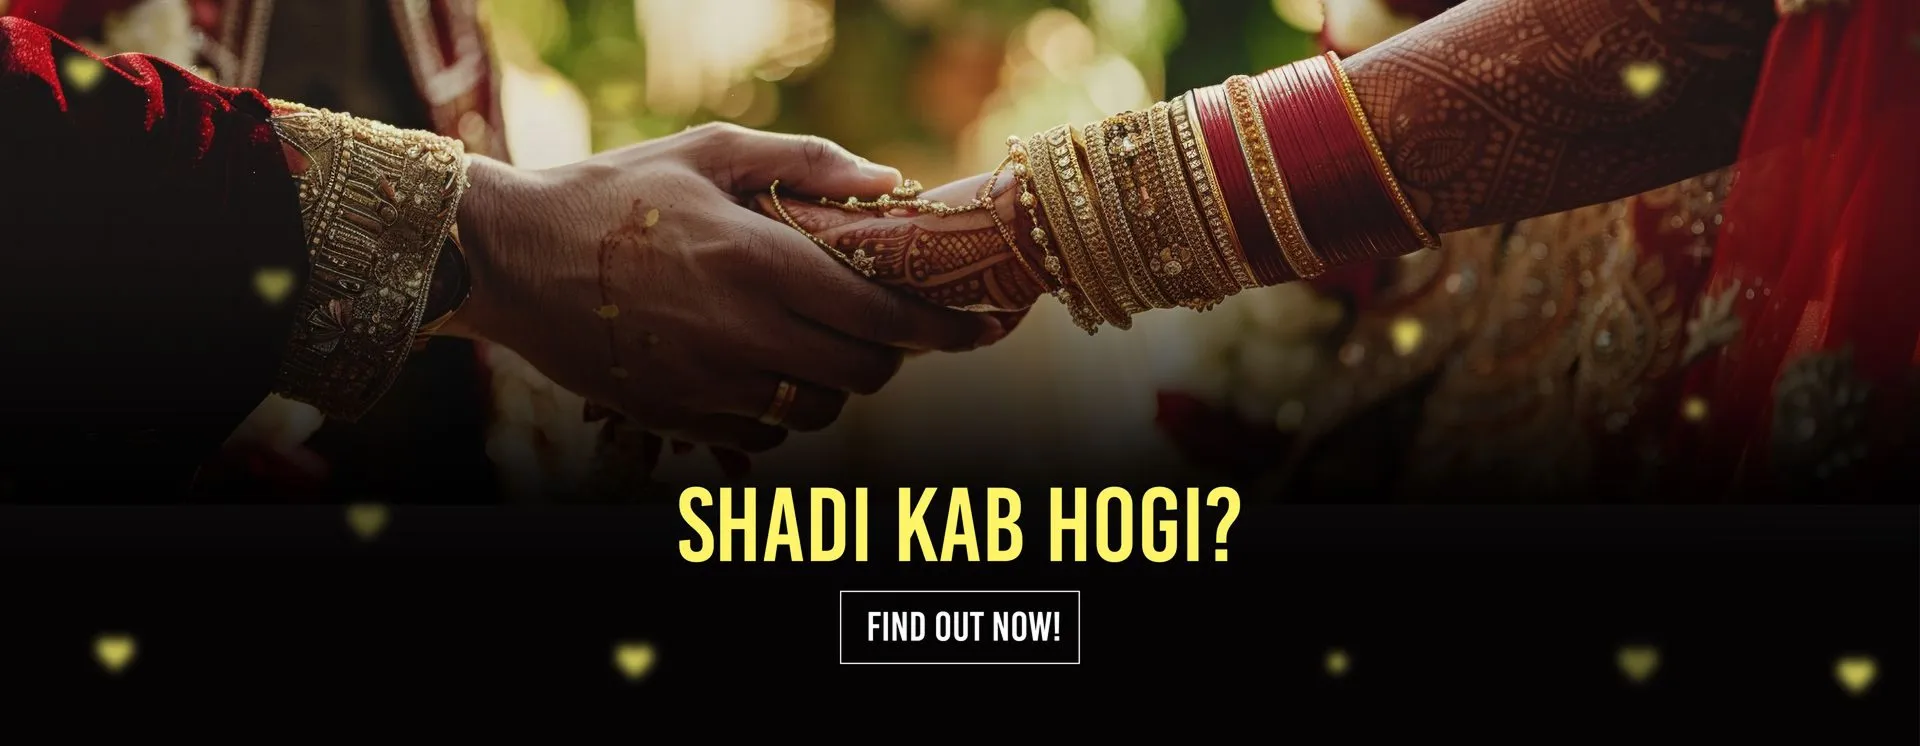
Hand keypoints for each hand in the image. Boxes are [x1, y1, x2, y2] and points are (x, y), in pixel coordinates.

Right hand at [444, 123, 1001, 452]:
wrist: (511, 257)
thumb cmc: (614, 193)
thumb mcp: (707, 152)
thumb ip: (804, 162)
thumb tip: (891, 182)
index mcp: (758, 259)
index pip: (882, 315)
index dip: (942, 330)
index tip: (977, 330)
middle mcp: (742, 329)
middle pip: (863, 373)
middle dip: (891, 356)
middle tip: (884, 330)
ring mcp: (709, 380)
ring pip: (817, 411)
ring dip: (836, 386)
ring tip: (819, 348)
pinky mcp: (677, 414)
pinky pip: (764, 433)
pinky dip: (781, 412)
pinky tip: (764, 372)